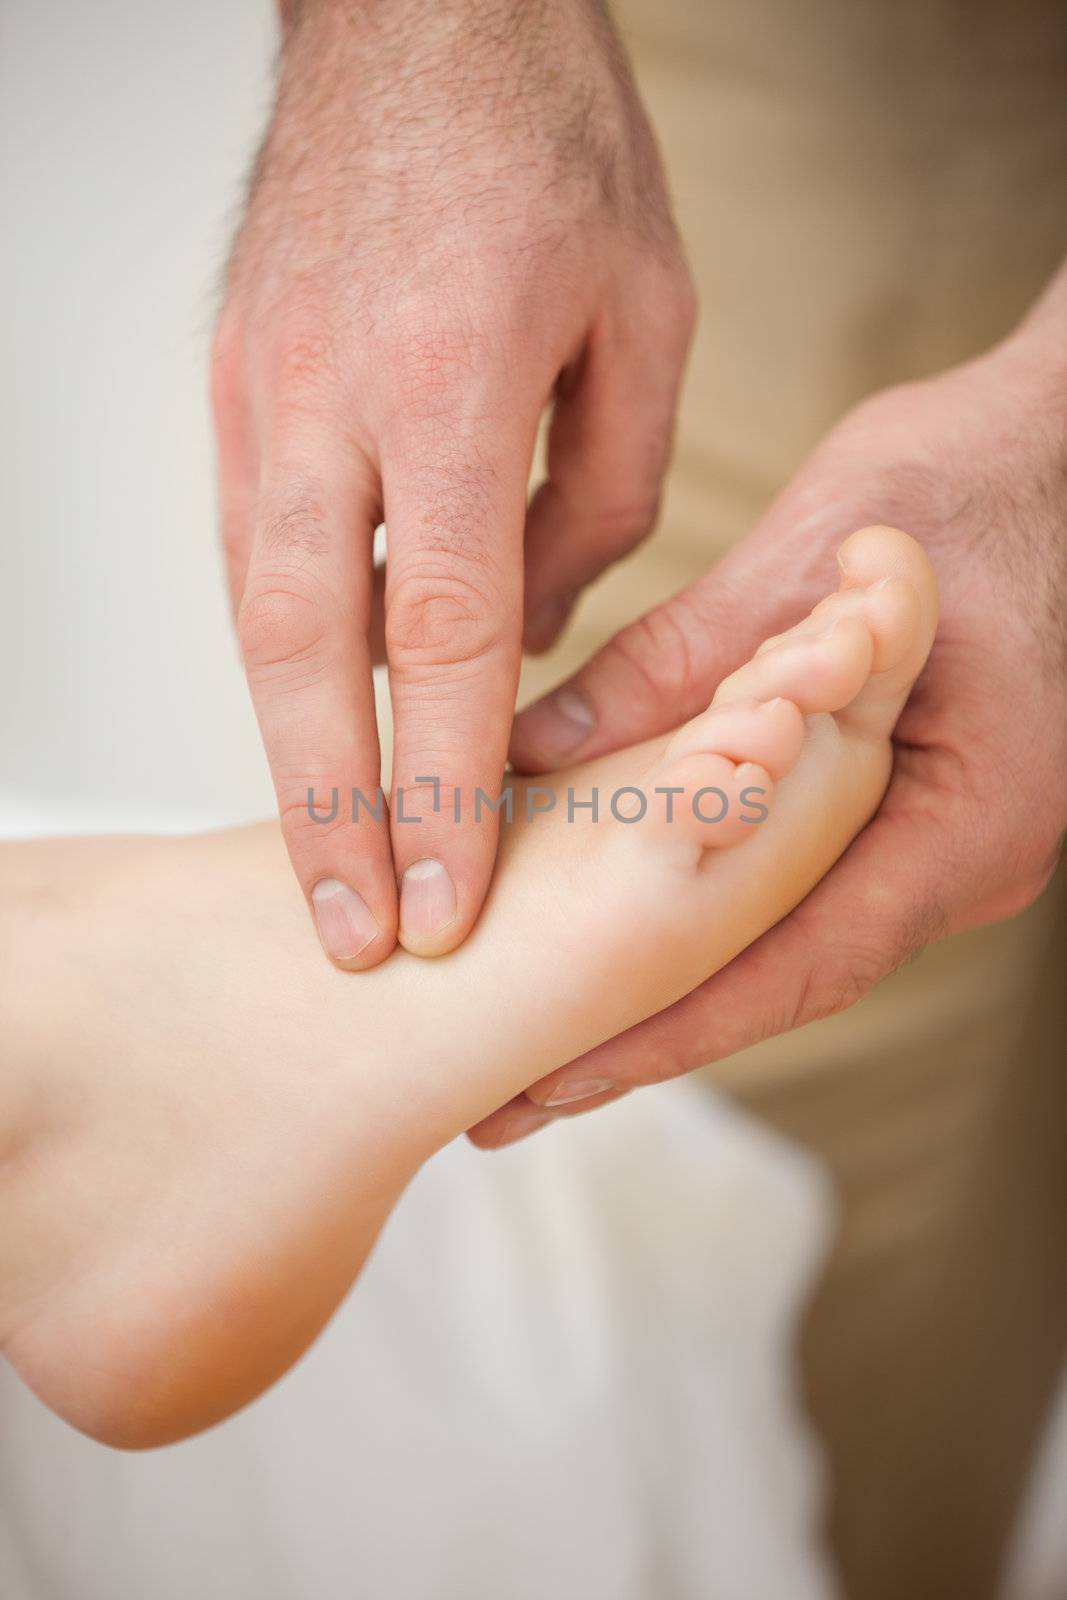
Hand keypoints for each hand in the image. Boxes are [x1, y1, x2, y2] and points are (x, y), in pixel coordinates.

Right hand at [212, 0, 693, 967]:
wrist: (415, 19)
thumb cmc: (547, 151)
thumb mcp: (642, 319)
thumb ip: (602, 500)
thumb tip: (529, 634)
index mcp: (454, 382)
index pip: (445, 634)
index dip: (447, 785)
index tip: (450, 898)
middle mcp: (331, 400)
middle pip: (312, 653)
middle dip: (335, 812)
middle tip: (356, 939)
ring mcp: (260, 393)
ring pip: (258, 614)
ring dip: (290, 754)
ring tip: (327, 869)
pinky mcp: (231, 388)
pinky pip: (250, 551)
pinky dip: (280, 657)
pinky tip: (312, 729)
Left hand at [467, 283, 1066, 1144]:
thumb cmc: (969, 481)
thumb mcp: (816, 553)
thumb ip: (681, 657)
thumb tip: (533, 748)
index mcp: (969, 815)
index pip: (802, 963)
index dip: (670, 1031)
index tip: (553, 1081)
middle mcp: (966, 859)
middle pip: (787, 980)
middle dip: (646, 1040)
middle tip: (504, 1100)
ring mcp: (945, 846)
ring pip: (793, 947)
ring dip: (671, 995)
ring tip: (540, 1047)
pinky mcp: (917, 818)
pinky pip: (807, 894)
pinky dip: (712, 926)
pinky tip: (621, 942)